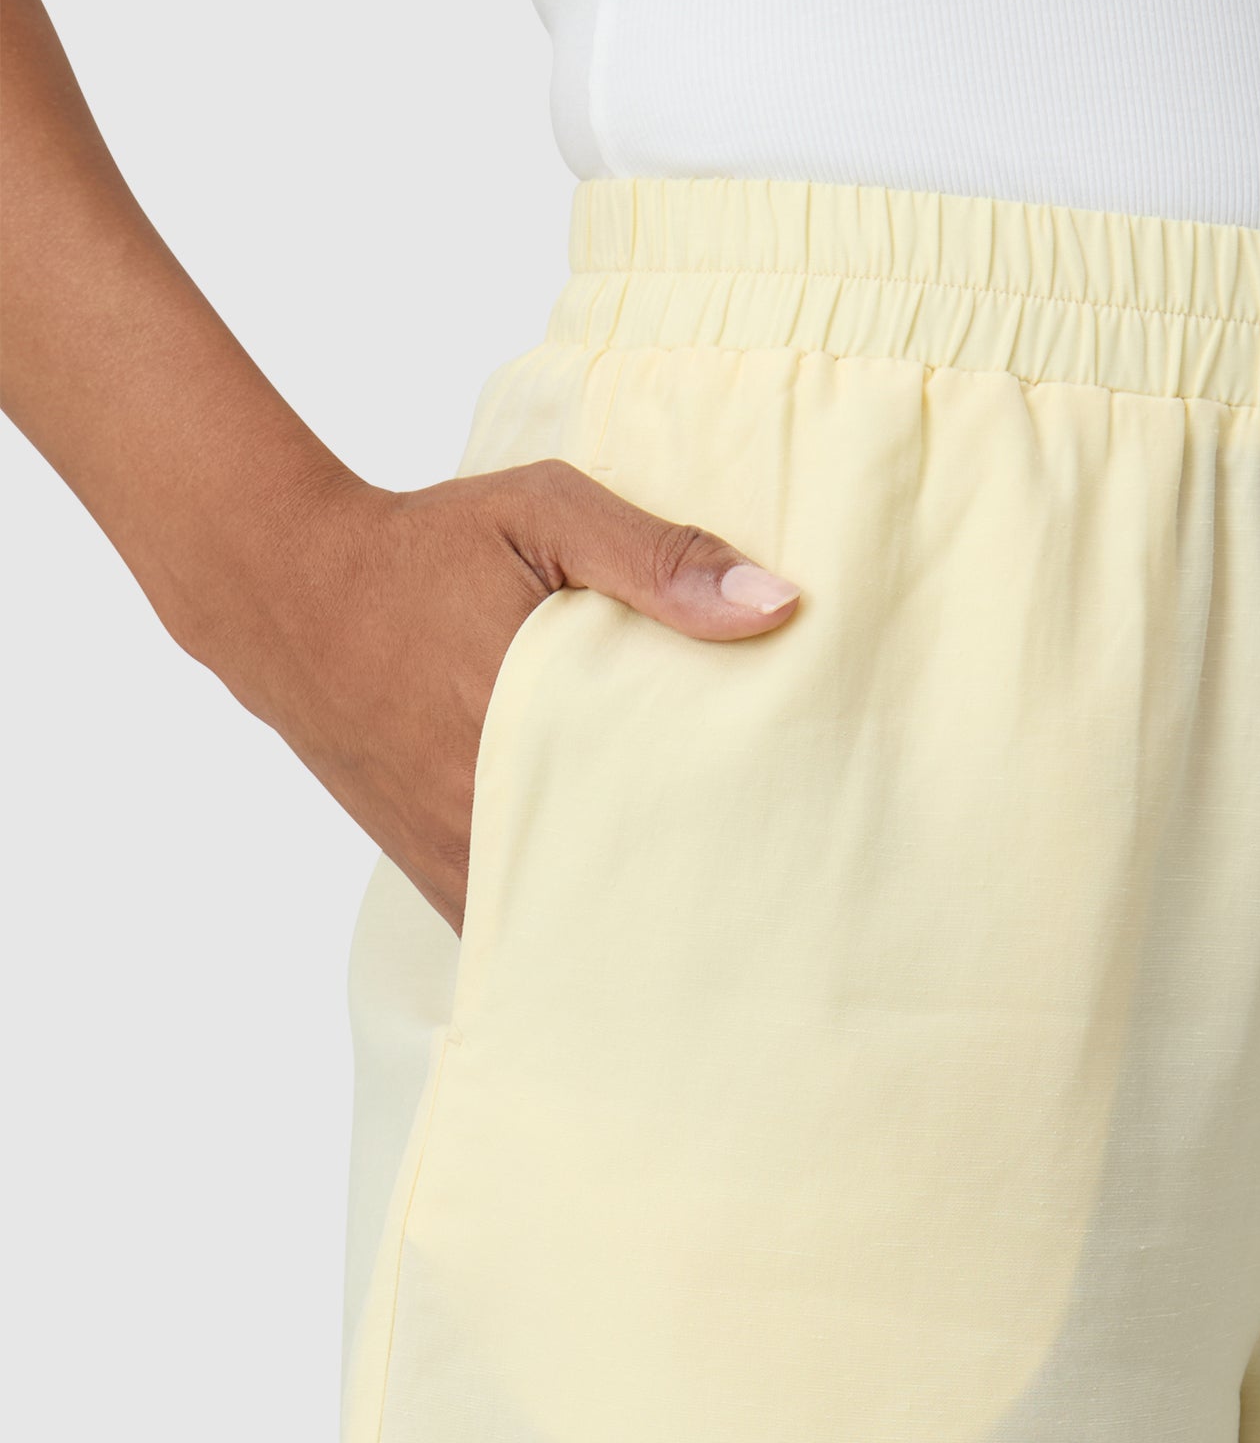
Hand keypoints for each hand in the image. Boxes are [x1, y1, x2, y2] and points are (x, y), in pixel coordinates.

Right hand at [221, 461, 801, 934]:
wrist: (282, 588)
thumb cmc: (424, 546)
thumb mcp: (544, 514)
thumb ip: (659, 556)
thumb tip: (776, 605)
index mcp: (538, 735)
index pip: (662, 827)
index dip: (730, 854)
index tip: (794, 858)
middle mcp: (494, 817)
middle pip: (620, 898)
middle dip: (692, 905)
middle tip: (773, 905)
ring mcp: (455, 856)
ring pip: (564, 928)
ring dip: (626, 925)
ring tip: (707, 924)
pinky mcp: (430, 869)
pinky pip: (511, 926)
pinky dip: (562, 928)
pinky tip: (617, 918)